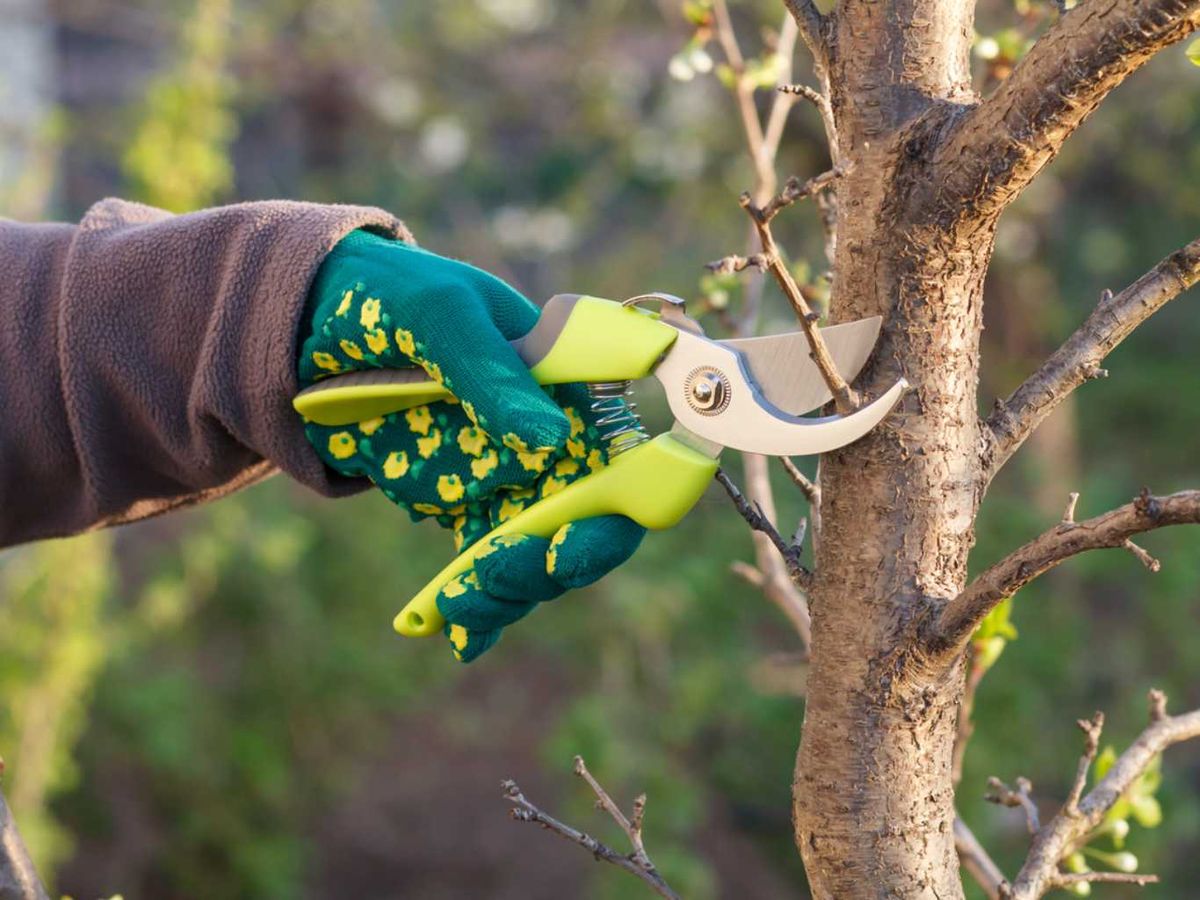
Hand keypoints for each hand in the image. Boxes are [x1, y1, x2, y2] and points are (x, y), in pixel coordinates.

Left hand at [297, 230, 644, 660]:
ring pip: (535, 556)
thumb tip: (547, 439)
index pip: (624, 457)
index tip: (570, 542)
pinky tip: (458, 638)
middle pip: (587, 522)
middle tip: (498, 576)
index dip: (618, 509)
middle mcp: (555, 440)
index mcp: (570, 386)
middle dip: (550, 562)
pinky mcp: (466, 506)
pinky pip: (482, 565)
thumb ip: (491, 373)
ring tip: (455, 609)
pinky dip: (475, 609)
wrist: (312, 321)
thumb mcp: (439, 316)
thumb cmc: (393, 296)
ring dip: (507, 593)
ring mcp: (511, 478)